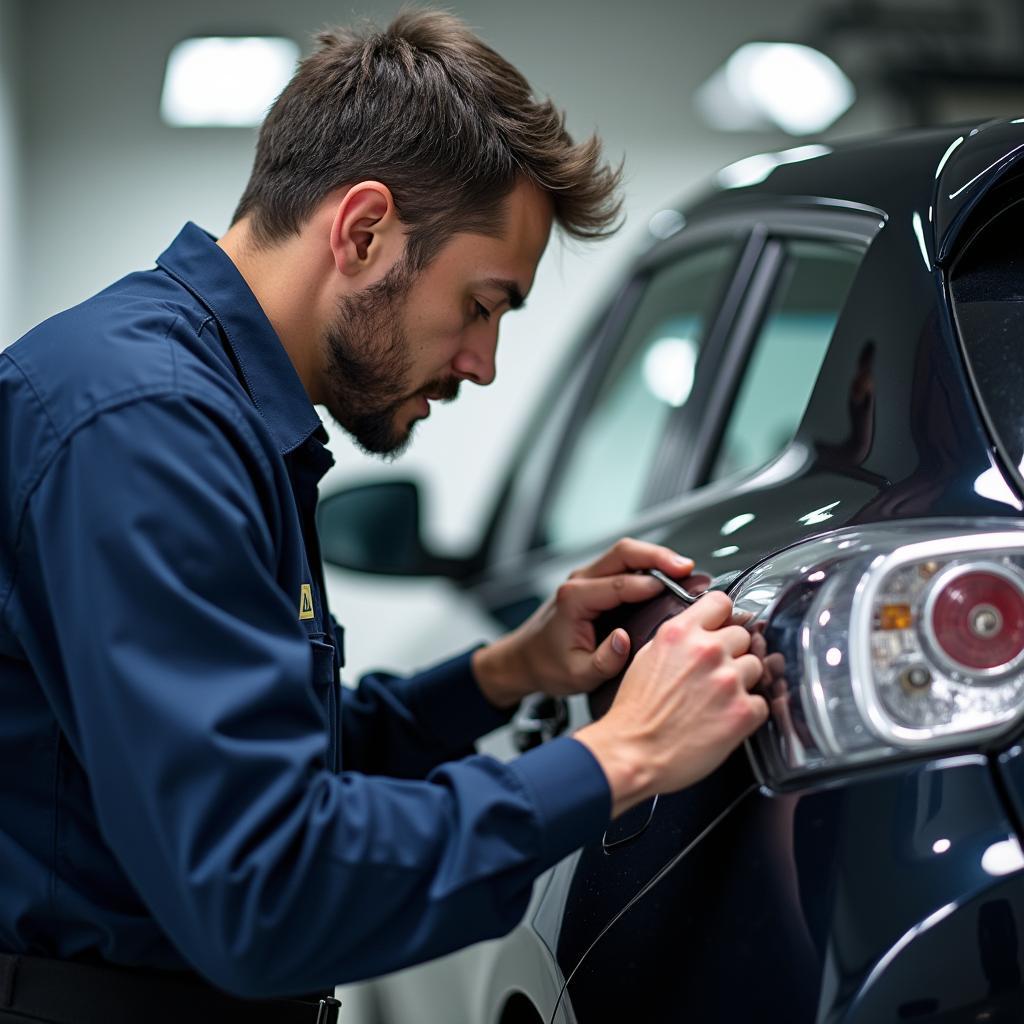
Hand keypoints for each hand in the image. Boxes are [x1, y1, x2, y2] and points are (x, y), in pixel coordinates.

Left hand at [472, 538, 693, 708]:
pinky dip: (649, 565)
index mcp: (574, 600)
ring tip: (685, 570)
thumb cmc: (548, 666)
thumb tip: (625, 641)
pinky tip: (669, 576)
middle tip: (687, 567)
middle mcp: (580, 581)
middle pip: (624, 552)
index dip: (650, 584)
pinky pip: (624, 563)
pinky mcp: (595, 581)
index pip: (618, 583)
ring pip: (626, 553)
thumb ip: (603, 661)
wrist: (525, 658)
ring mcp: (587, 577)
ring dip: (656, 557)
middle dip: (658, 556)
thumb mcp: (577, 675)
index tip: (677, 590)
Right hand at [575, 592, 767, 816]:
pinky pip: (762, 703)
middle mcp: (707, 651)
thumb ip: (677, 639)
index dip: (723, 617)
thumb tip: (698, 633)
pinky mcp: (743, 712)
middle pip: (743, 635)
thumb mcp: (647, 658)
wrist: (633, 753)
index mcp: (680, 633)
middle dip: (732, 653)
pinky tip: (726, 719)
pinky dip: (748, 712)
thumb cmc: (635, 713)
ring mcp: (728, 680)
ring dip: (742, 681)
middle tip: (715, 675)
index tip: (723, 627)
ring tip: (719, 700)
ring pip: (756, 666)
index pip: (722, 602)